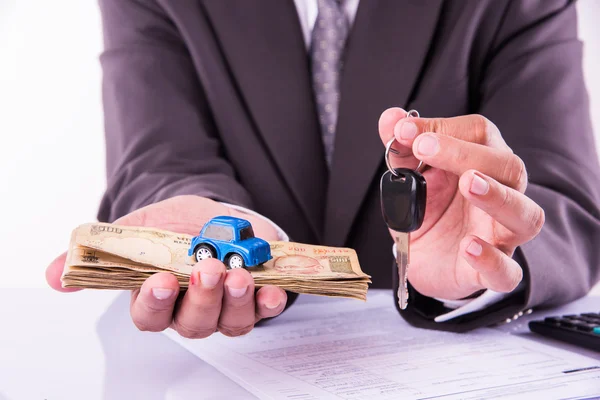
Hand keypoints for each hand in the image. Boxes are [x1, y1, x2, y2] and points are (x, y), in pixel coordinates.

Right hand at [46, 195, 287, 337]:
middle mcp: (191, 310)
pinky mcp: (255, 297)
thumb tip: (55, 275)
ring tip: (238, 276)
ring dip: (235, 302)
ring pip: (230, 322)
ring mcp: (226, 307)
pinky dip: (269, 303)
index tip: (161, 281)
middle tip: (207, 271)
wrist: (210, 213)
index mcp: (159, 299)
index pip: (150, 316)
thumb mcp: (134, 231)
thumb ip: (102, 252)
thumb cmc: (171, 226)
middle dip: (201, 298)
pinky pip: (263, 310)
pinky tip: (270, 291)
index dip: (155, 303)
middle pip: (193, 323)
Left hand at [379, 109, 544, 299]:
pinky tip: (469, 247)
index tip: (404, 132)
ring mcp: (501, 235)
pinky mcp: (492, 272)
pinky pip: (507, 270)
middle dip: (468, 154)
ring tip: (468, 183)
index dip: (445, 128)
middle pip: (508, 167)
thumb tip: (391, 118)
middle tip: (426, 148)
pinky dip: (492, 259)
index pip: (480, 134)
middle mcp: (502, 195)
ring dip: (498, 196)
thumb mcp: (410, 179)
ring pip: (525, 215)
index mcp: (482, 164)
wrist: (425, 261)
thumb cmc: (429, 211)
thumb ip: (402, 150)